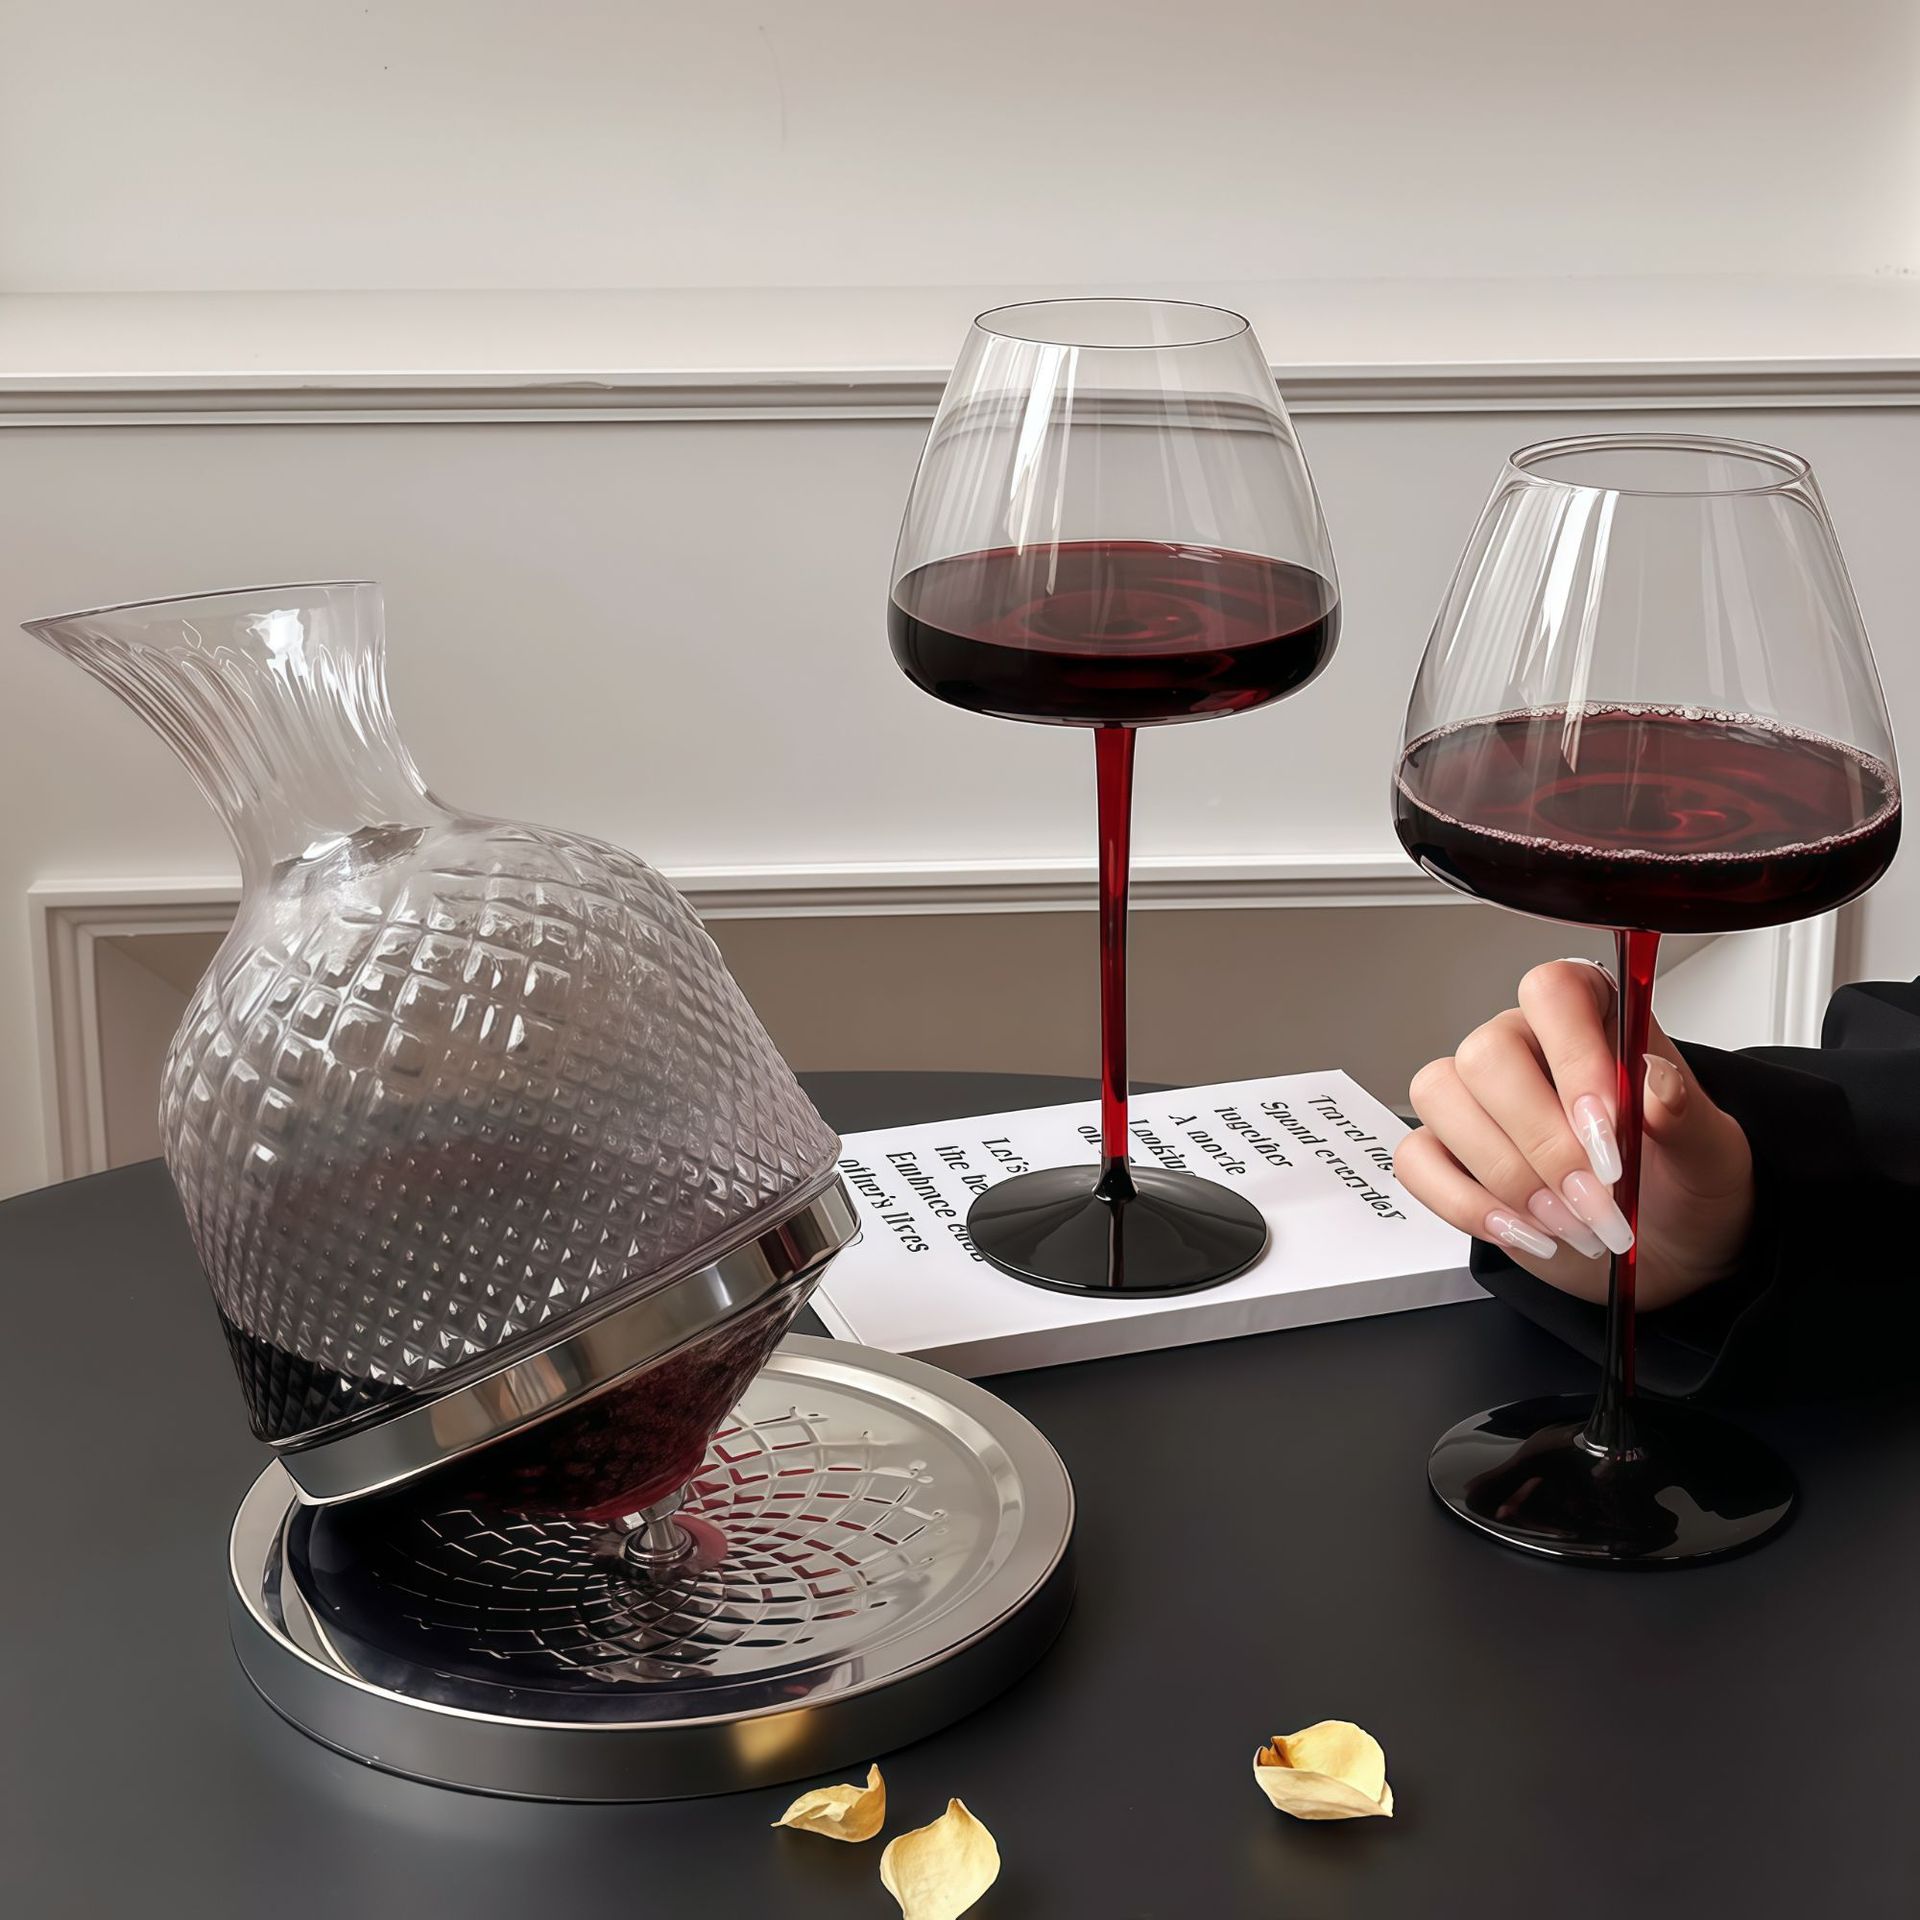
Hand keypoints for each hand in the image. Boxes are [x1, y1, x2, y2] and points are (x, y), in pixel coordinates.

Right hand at [1393, 960, 1755, 1308]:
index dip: (1572, 1054)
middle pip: (1487, 1055)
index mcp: (1590, 1019)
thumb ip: (1686, 1114)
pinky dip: (1468, 1205)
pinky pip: (1416, 1161)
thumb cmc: (1682, 1186)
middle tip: (1595, 1196)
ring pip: (1441, 1100)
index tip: (1606, 1125)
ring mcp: (1476, 1100)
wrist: (1664, 1250)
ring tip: (1569, 1221)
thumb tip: (1657, 1081)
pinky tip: (1526, 1230)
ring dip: (1508, 1176)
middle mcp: (1523, 1047)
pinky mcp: (1447, 1154)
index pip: (1553, 993)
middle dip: (1542, 1141)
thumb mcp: (1711, 1154)